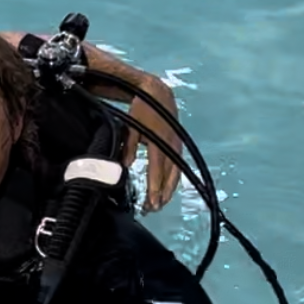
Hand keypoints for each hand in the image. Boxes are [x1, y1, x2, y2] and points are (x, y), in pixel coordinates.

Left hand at [124, 77, 182, 212]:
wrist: (159, 94)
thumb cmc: (142, 111)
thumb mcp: (131, 127)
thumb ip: (128, 147)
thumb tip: (124, 167)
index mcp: (158, 141)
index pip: (157, 169)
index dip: (154, 187)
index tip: (150, 202)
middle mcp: (171, 146)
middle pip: (169, 176)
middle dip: (161, 194)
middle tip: (152, 209)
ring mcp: (177, 146)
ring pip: (176, 174)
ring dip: (168, 191)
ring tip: (159, 205)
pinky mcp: (179, 146)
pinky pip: (178, 168)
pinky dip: (172, 182)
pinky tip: (166, 192)